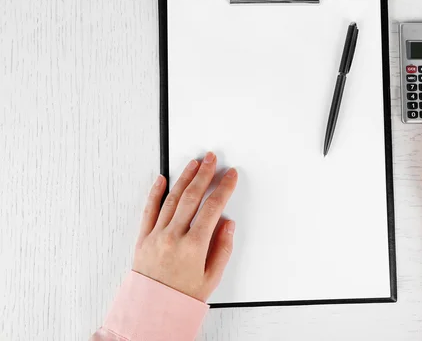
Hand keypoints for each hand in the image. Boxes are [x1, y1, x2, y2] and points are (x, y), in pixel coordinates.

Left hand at [133, 152, 237, 301]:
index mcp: (193, 246)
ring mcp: (156, 235)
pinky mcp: (143, 237)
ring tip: (193, 163)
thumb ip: (222, 248)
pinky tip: (162, 179)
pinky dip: (155, 192)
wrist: (151, 311)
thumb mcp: (212, 277)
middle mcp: (173, 236)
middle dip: (204, 174)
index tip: (230, 176)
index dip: (224, 188)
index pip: (212, 207)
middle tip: (211, 159)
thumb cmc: (182, 297)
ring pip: (172, 198)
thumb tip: (227, 224)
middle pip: (192, 196)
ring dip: (184, 178)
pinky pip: (149, 209)